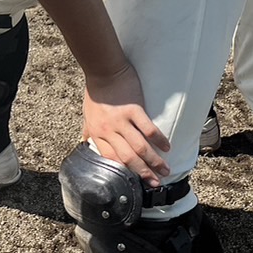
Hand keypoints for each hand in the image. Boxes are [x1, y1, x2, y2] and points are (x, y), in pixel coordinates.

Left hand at [82, 62, 170, 186]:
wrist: (103, 69)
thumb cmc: (96, 91)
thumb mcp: (88, 115)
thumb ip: (89, 131)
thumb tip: (86, 142)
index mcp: (97, 133)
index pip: (111, 159)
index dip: (124, 173)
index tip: (134, 182)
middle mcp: (109, 130)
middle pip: (127, 158)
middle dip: (143, 173)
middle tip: (155, 184)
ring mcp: (121, 120)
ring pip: (139, 147)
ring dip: (154, 161)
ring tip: (165, 170)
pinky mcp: (134, 109)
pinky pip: (148, 129)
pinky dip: (159, 140)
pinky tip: (167, 147)